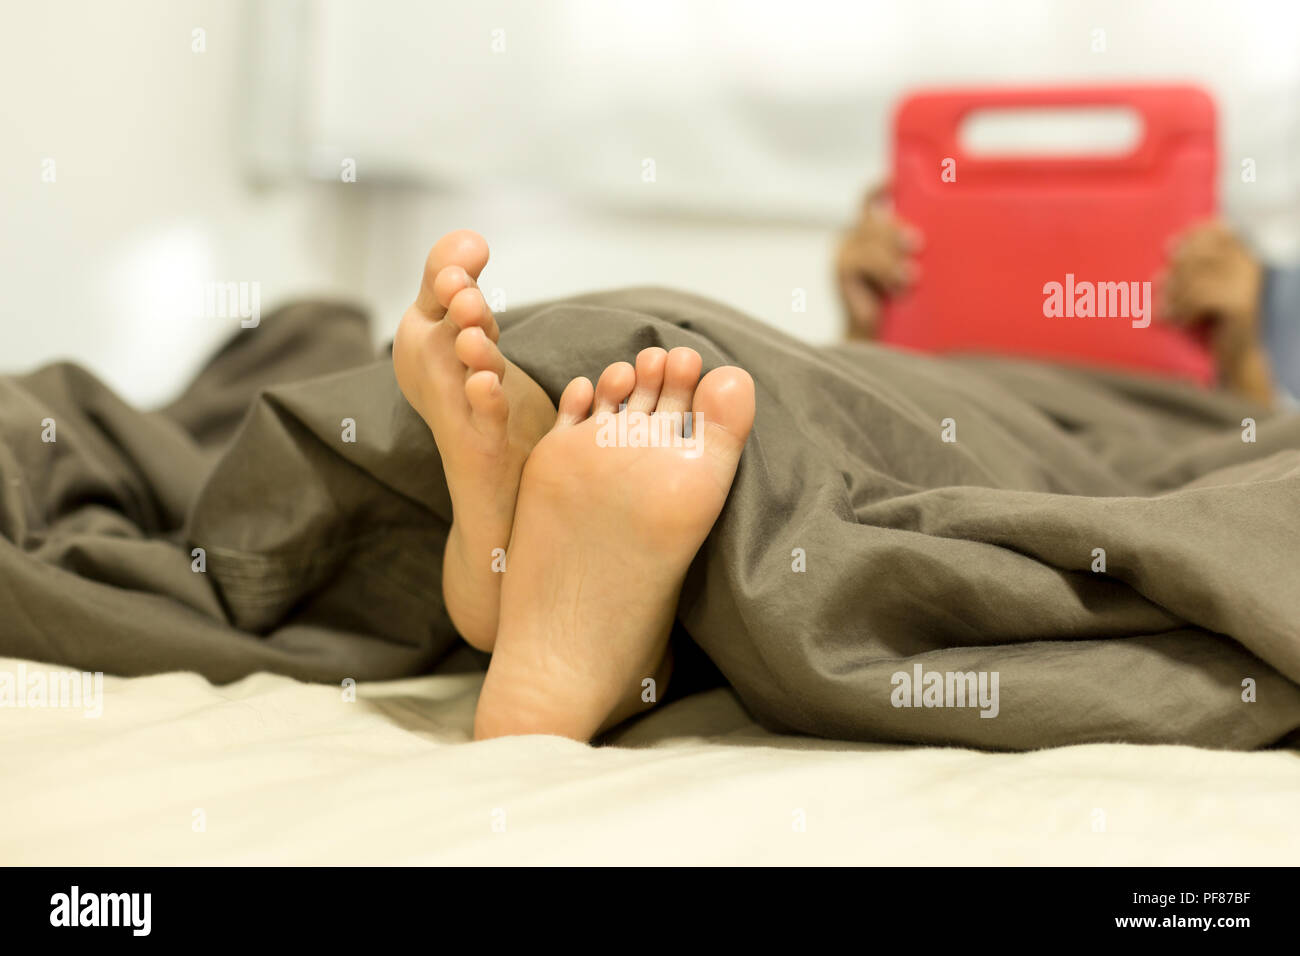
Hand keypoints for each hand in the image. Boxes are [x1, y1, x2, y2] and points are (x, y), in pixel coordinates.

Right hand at [837, 184, 921, 339]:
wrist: (877, 339)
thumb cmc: (900, 305)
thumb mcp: (908, 270)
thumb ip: (910, 252)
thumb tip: (929, 237)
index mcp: (869, 234)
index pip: (870, 200)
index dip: (881, 188)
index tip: (895, 181)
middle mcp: (853, 237)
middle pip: (876, 218)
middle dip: (896, 230)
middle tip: (917, 245)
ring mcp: (845, 251)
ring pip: (873, 237)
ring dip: (894, 259)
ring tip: (910, 279)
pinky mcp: (841, 268)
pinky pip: (865, 259)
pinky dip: (884, 271)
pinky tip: (896, 288)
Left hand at [1158, 220, 1263, 364]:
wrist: (1234, 355)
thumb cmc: (1210, 318)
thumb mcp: (1200, 287)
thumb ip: (1190, 264)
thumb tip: (1169, 245)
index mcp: (1243, 255)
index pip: (1216, 231)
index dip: (1191, 236)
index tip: (1170, 247)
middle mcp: (1249, 265)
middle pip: (1199, 255)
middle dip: (1174, 272)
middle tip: (1157, 286)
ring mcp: (1246, 284)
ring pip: (1194, 278)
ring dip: (1172, 295)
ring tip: (1163, 309)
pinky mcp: (1239, 304)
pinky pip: (1198, 299)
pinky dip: (1181, 312)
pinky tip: (1177, 323)